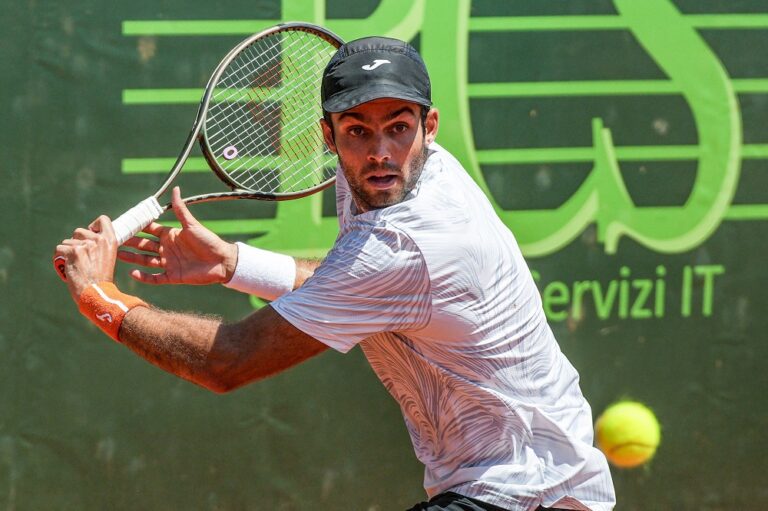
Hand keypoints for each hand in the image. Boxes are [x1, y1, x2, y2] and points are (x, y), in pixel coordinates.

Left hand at [54, 216, 118, 300]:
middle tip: (79, 256)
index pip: (103, 220)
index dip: (94, 225)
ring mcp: (85, 245)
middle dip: (76, 241)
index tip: (91, 233)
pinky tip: (65, 266)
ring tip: (74, 264)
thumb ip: (101, 247)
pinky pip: (59, 249)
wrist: (97, 293)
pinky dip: (59, 258)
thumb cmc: (102, 280)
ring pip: (67, 241)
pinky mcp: (73, 252)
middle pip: (79, 230)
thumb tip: (87, 239)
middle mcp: (99, 240)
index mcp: (110, 241)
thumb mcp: (108, 259)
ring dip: (67, 251)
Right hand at [117, 187, 237, 284]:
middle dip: (130, 242)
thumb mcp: (192, 225)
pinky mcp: (173, 276)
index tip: (121, 223)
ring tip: (117, 255)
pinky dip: (144, 277)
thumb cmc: (209, 241)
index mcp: (170, 235)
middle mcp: (167, 248)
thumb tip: (176, 189)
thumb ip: (181, 210)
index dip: (137, 227)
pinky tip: (132, 273)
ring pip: (146, 260)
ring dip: (132, 258)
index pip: (149, 230)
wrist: (223, 261)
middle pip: (144, 245)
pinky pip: (155, 277)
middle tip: (113, 240)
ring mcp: (169, 262)